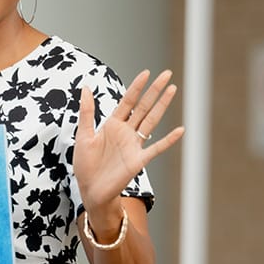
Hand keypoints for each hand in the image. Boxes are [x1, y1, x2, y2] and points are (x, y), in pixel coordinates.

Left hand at [73, 69, 183, 212]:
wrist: (91, 190)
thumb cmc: (85, 164)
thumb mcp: (83, 135)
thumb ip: (87, 112)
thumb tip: (86, 88)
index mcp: (112, 124)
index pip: (128, 101)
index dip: (137, 87)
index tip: (146, 73)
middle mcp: (126, 132)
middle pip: (143, 106)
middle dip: (155, 90)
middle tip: (167, 74)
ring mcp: (134, 145)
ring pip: (151, 121)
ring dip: (162, 106)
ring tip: (173, 90)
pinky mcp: (138, 160)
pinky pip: (156, 148)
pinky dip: (168, 140)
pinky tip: (180, 130)